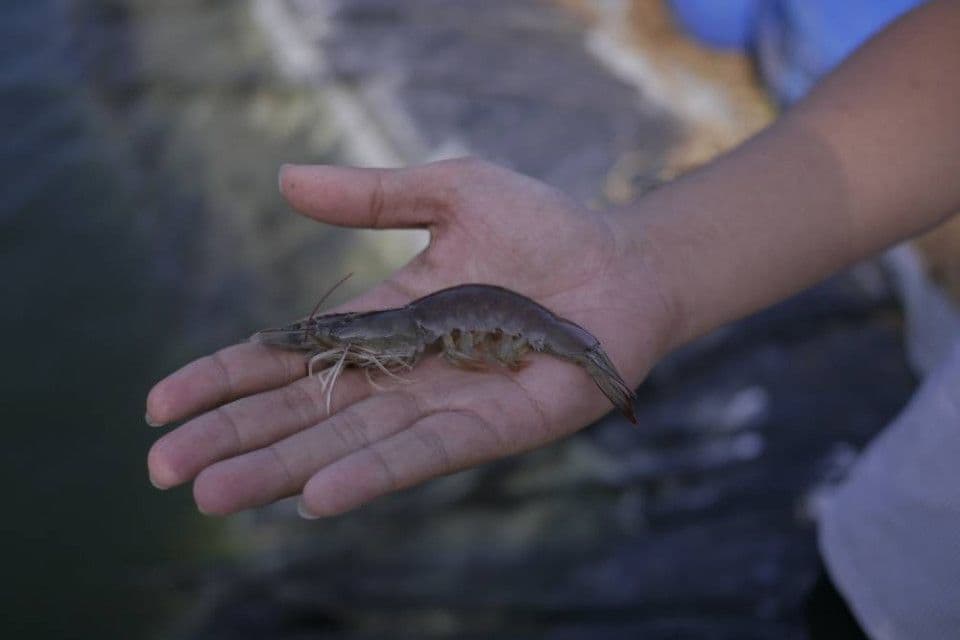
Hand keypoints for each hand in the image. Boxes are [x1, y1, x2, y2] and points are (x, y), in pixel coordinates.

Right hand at [145, 158, 673, 516]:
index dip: (226, 377)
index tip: (161, 405)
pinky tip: (315, 497)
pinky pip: (423, 454)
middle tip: (163, 470)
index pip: (289, 356)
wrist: (624, 263)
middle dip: (233, 439)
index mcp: (383, 323)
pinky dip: (370, 475)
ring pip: (350, 444)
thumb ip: (372, 196)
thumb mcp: (451, 192)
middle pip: (305, 412)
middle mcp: (403, 374)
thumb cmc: (544, 226)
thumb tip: (283, 179)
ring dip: (281, 469)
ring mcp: (444, 405)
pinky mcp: (492, 427)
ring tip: (213, 495)